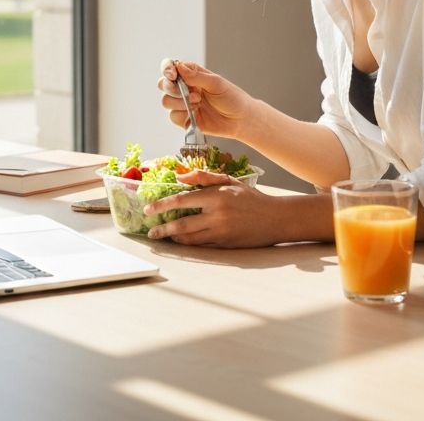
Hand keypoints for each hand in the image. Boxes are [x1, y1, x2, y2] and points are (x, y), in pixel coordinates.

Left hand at [144, 170, 285, 247]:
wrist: (275, 218)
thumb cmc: (251, 197)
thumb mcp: (229, 181)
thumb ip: (204, 177)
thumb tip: (180, 178)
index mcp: (216, 196)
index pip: (182, 200)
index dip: (162, 205)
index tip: (149, 208)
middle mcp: (217, 215)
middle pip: (182, 224)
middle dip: (163, 229)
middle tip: (151, 231)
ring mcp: (221, 232)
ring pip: (189, 238)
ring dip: (173, 239)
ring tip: (163, 237)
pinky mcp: (225, 245)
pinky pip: (202, 246)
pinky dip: (189, 244)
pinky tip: (181, 242)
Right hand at [158, 59, 255, 141]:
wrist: (240, 120)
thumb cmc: (232, 97)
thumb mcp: (216, 83)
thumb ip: (197, 76)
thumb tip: (179, 67)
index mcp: (191, 74)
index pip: (171, 67)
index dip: (167, 69)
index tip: (172, 74)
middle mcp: (185, 88)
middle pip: (163, 84)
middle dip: (170, 88)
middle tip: (186, 92)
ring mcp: (183, 104)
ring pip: (166, 101)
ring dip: (179, 102)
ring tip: (197, 102)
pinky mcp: (185, 119)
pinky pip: (173, 116)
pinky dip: (183, 115)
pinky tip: (196, 113)